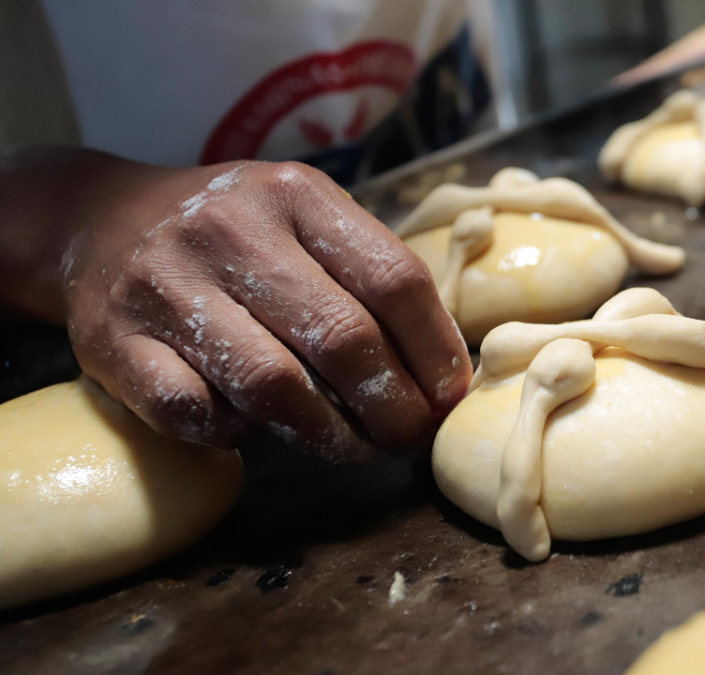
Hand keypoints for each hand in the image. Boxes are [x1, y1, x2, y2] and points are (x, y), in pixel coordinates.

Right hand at [60, 158, 470, 459]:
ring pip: (274, 384)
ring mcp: (167, 284)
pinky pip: (196, 411)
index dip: (436, 350)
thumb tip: (443, 374)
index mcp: (296, 194)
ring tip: (356, 449)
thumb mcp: (304, 218)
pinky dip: (239, 433)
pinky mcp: (115, 341)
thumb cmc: (236, 233)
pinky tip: (260, 429)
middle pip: (344, 337)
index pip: (395, 278)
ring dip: (330, 434)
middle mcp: (231, 230)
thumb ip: (367, 276)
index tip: (450, 395)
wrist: (100, 219)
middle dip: (395, 406)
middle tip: (411, 438)